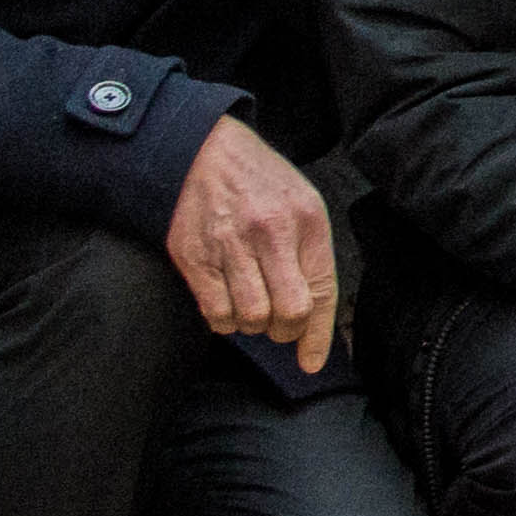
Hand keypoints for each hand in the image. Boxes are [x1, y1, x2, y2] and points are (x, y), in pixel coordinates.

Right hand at [164, 114, 341, 375]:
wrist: (204, 152)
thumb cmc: (259, 183)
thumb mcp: (302, 204)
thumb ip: (310, 255)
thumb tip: (312, 316)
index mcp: (307, 220)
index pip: (321, 292)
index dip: (318, 336)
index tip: (312, 362)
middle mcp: (271, 234)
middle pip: (288, 313)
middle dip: (285, 330)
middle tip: (278, 323)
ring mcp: (230, 247)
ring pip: (250, 318)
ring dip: (252, 326)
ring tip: (252, 306)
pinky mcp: (194, 258)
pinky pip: (215, 313)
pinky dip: (224, 321)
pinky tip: (227, 305)